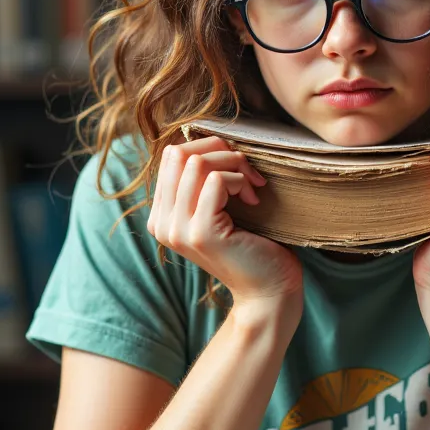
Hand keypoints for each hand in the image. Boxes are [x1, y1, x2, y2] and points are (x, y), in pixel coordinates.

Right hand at [148, 136, 302, 313]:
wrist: (268, 292)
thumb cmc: (252, 246)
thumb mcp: (219, 209)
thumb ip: (201, 182)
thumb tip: (204, 138)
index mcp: (161, 216)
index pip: (170, 156)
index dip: (207, 150)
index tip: (237, 170)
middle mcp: (161, 223)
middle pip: (178, 153)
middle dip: (220, 151)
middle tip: (247, 172)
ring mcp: (178, 229)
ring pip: (196, 162)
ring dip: (234, 165)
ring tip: (252, 187)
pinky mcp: (201, 232)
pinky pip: (215, 181)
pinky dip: (239, 180)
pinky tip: (254, 200)